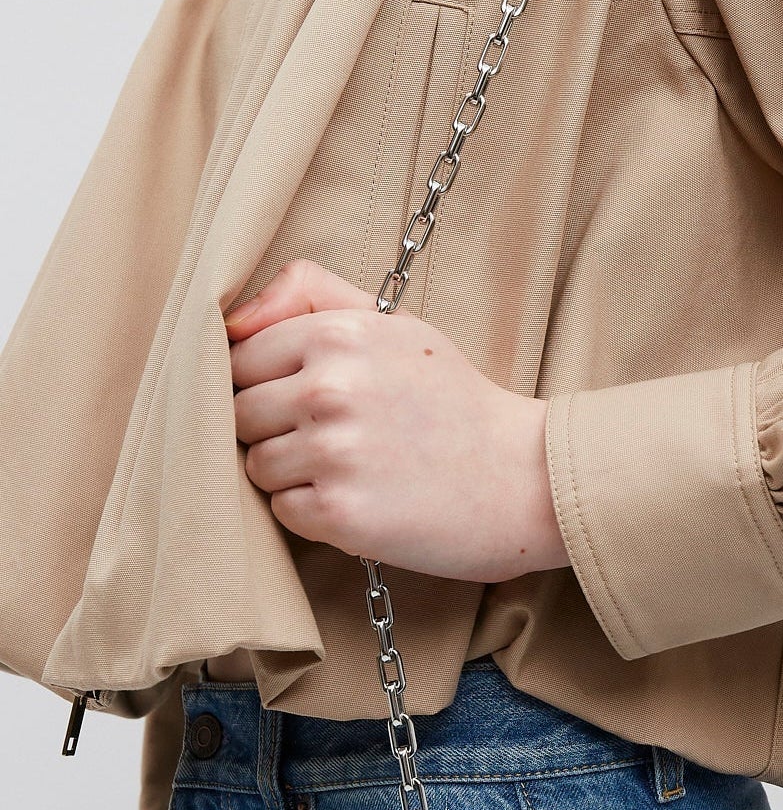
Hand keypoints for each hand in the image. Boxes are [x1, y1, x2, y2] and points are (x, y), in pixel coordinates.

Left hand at [226, 260, 571, 582]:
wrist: (524, 480)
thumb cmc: (455, 403)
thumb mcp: (396, 326)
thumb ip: (313, 294)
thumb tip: (230, 321)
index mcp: (337, 335)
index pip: (241, 360)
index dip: (269, 384)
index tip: (312, 401)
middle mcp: (329, 390)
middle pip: (241, 415)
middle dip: (276, 430)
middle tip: (338, 440)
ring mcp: (333, 454)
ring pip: (257, 467)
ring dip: (293, 475)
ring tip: (353, 471)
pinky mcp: (340, 514)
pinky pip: (283, 512)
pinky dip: (313, 514)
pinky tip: (362, 501)